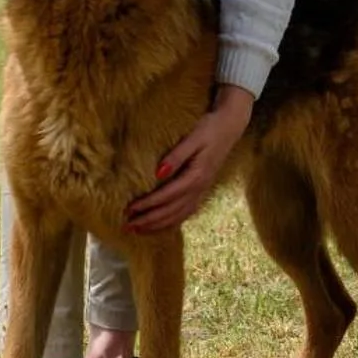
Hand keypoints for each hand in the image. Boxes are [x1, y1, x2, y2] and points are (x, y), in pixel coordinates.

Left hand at [126, 85, 254, 233]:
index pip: (167, 196)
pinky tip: (160, 226)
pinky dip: (171, 222)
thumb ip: (176, 155)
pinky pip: (186, 213)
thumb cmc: (209, 129)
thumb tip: (158, 173)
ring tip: (139, 230)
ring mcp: (202, 191)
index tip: (130, 209)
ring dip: (158, 225)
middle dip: (149, 220)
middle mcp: (199, 188)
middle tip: (128, 226)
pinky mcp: (202, 191)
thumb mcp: (193, 138)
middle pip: (171, 211)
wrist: (229, 127)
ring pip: (179, 216)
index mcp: (196, 176)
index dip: (148, 205)